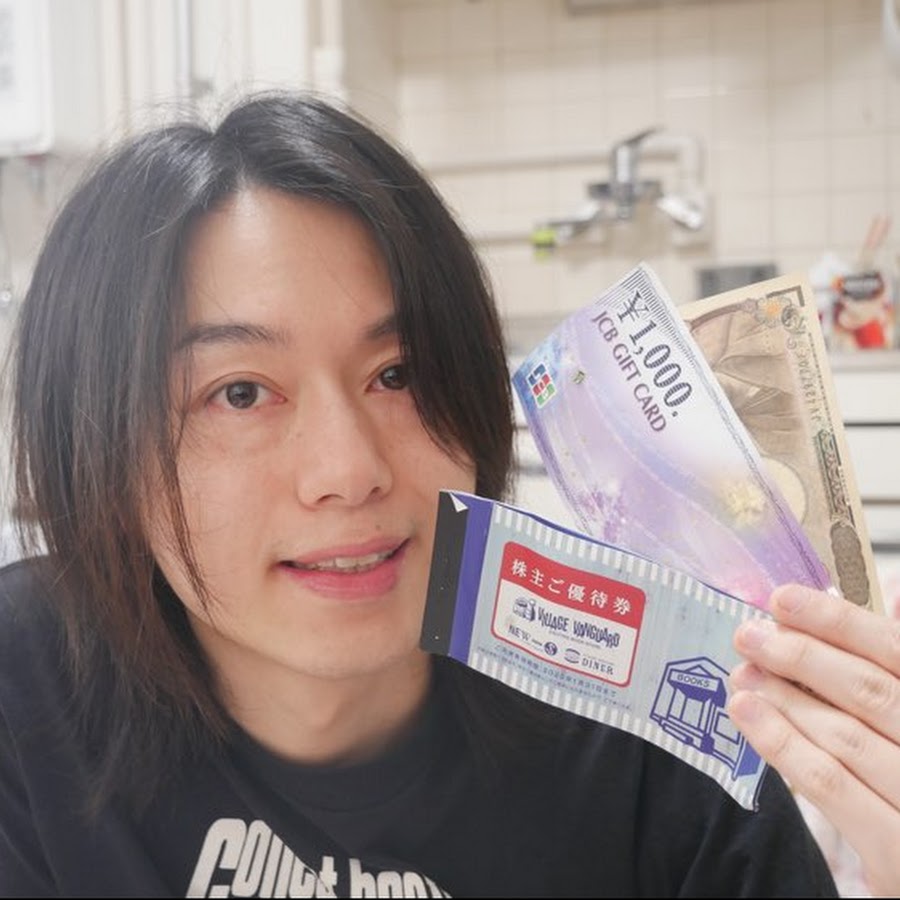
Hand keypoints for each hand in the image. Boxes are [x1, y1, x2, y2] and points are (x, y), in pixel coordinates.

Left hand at [727, 584, 899, 896]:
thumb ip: (893, 671)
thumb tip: (887, 598)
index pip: (893, 650)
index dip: (837, 620)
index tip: (782, 599)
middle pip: (866, 690)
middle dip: (800, 655)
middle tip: (747, 635)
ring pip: (842, 735)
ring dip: (783, 697)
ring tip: (741, 673)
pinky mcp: (895, 849)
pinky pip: (830, 785)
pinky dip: (782, 744)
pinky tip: (746, 716)